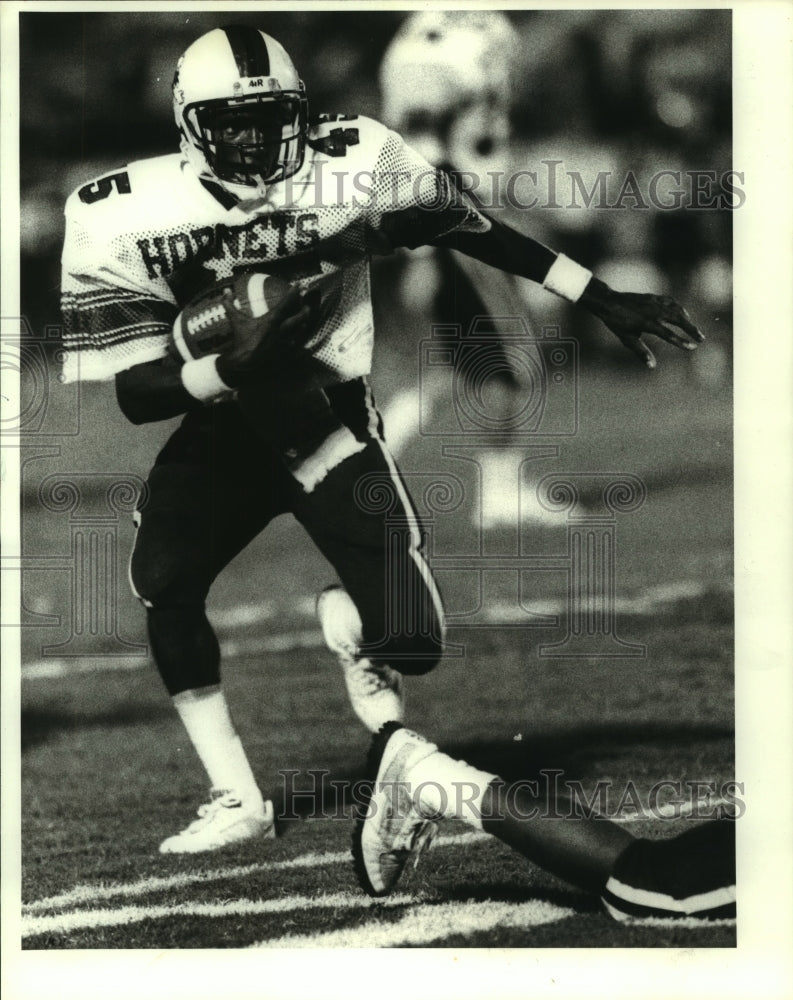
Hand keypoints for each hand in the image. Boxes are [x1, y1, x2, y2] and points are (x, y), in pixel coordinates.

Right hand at [215, 286, 316, 387]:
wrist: (243, 362)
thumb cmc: (240, 339)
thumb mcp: (235, 320)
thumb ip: (229, 304)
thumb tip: (225, 291)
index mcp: (271, 320)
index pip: (286, 303)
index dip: (294, 293)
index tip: (299, 285)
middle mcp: (280, 330)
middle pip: (298, 318)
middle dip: (305, 311)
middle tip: (307, 306)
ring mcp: (284, 343)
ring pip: (299, 332)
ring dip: (302, 325)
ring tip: (305, 322)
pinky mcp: (284, 353)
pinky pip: (295, 346)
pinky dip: (297, 341)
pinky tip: (298, 340)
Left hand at [580, 278, 704, 369]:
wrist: (610, 302)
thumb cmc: (618, 323)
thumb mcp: (628, 339)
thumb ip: (641, 352)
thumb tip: (652, 366)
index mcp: (647, 323)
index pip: (668, 334)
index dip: (681, 341)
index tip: (692, 347)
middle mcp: (653, 311)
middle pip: (678, 319)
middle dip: (691, 329)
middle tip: (701, 339)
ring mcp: (655, 303)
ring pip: (677, 309)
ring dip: (687, 320)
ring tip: (693, 330)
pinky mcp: (654, 297)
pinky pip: (671, 302)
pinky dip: (679, 308)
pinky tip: (683, 315)